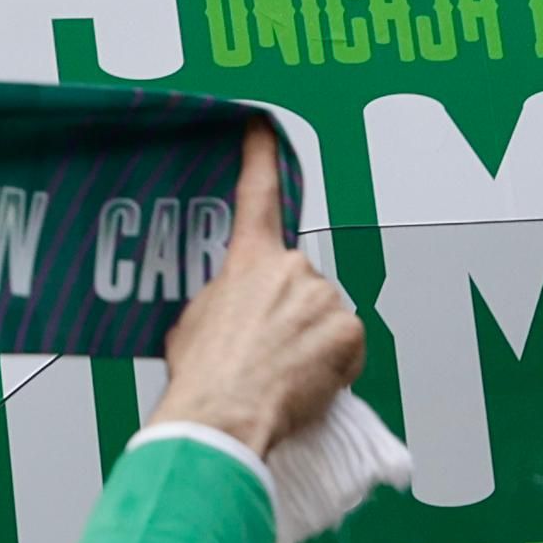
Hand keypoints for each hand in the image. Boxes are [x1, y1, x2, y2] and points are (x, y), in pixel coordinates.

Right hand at [149, 124, 364, 457]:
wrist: (223, 416)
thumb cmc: (204, 377)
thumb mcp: (193, 324)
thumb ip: (222, 300)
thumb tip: (235, 312)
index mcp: (247, 262)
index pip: (256, 195)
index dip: (260, 157)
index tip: (263, 126)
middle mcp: (291, 269)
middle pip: (302, 284)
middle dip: (292, 313)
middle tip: (269, 352)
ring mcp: (323, 299)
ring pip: (327, 317)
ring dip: (313, 343)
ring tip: (283, 376)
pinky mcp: (348, 331)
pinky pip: (348, 347)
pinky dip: (334, 366)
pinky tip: (306, 383)